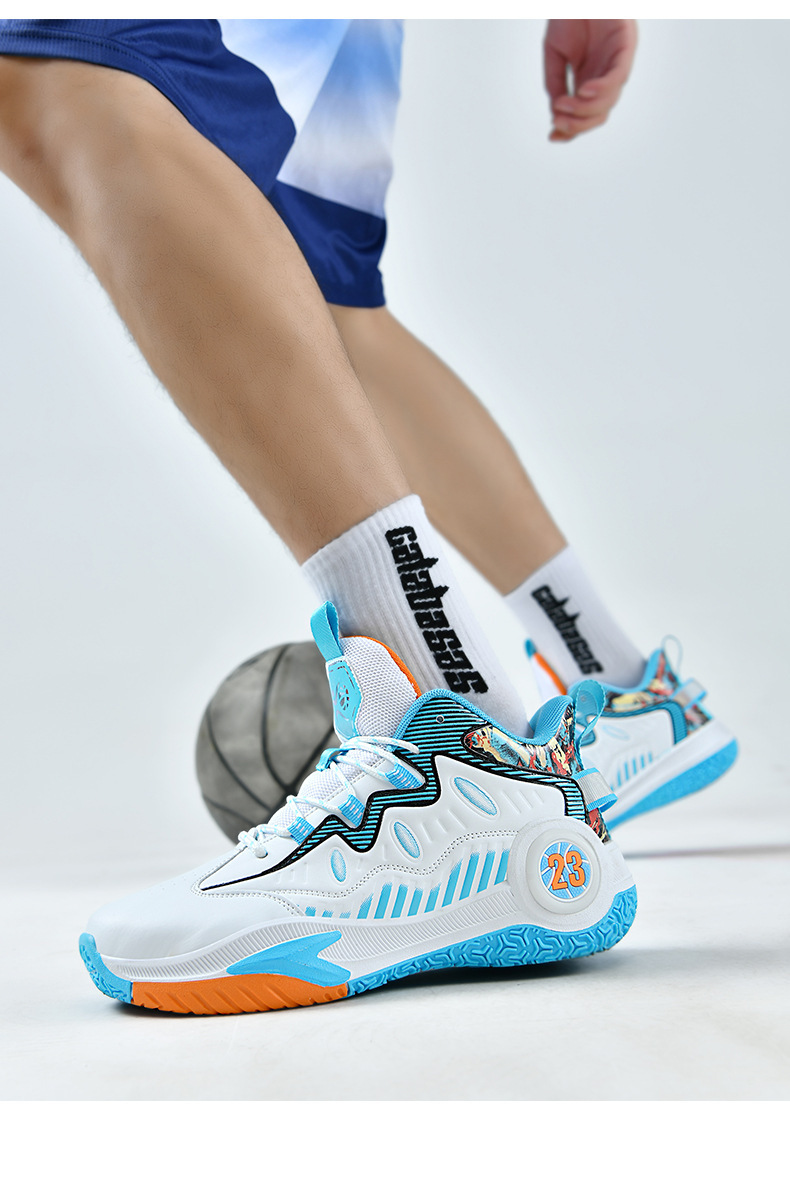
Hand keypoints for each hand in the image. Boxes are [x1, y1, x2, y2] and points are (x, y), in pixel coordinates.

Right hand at [544, 19, 636, 141]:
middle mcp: (606, 76)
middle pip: (599, 115)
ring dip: (583, 109)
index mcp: (590, 80)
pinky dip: (601, 89)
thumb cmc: (568, 16)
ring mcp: (617, 63)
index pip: (585, 114)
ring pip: (607, 102)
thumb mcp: (555, 55)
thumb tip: (556, 113)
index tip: (551, 136)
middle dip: (577, 124)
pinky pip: (617, 78)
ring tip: (562, 104)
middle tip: (557, 123)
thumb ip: (556, 83)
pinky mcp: (626, 48)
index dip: (571, 129)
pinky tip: (583, 91)